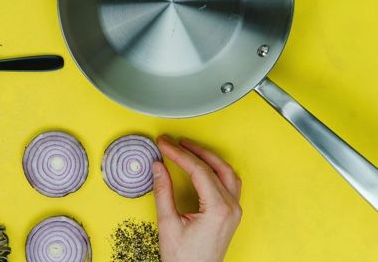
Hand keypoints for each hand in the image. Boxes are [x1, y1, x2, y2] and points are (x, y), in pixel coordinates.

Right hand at [153, 136, 241, 261]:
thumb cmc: (184, 259)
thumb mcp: (168, 223)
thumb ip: (163, 191)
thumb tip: (158, 167)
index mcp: (218, 209)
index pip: (199, 170)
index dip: (179, 154)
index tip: (164, 144)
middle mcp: (230, 208)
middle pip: (216, 167)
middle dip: (194, 150)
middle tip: (174, 141)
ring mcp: (233, 211)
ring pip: (226, 173)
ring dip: (208, 158)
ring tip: (188, 148)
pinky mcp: (230, 214)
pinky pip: (228, 183)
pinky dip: (215, 170)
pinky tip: (201, 166)